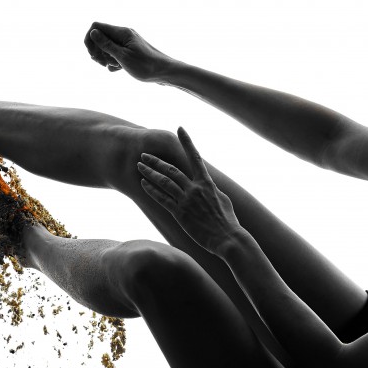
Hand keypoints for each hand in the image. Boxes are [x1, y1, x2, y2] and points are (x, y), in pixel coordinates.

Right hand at [84, 23, 175, 82]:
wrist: (165, 73)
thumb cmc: (146, 66)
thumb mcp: (123, 56)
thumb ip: (106, 44)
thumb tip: (93, 32)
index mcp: (122, 32)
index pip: (96, 26)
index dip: (90, 39)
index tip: (93, 54)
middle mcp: (124, 35)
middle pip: (100, 37)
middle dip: (97, 51)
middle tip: (103, 63)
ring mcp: (127, 44)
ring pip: (106, 48)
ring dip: (105, 58)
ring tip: (115, 66)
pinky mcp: (129, 53)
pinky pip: (115, 55)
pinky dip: (113, 63)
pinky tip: (119, 70)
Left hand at [137, 127, 242, 254]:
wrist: (228, 238)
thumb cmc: (228, 221)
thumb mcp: (224, 200)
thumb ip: (213, 189)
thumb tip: (209, 184)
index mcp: (207, 183)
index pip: (195, 157)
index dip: (187, 141)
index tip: (179, 128)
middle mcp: (195, 188)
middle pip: (171, 169)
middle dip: (156, 161)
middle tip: (144, 155)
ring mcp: (187, 200)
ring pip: (164, 182)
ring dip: (150, 173)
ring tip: (139, 166)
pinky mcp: (180, 214)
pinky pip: (162, 199)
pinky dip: (151, 190)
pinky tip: (143, 184)